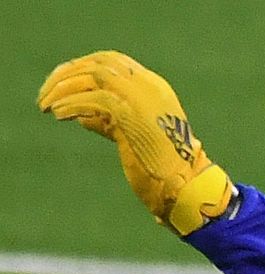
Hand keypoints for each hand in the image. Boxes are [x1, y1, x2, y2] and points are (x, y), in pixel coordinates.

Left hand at [39, 51, 234, 234]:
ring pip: (93, 75)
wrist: (187, 188)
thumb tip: (80, 116)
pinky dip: (72, 105)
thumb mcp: (134, 136)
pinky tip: (59, 116)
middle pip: (99, 62)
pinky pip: (93, 99)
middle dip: (67, 74)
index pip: (112, 61)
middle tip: (46, 95)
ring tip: (46, 107)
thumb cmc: (162, 169)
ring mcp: (143, 98)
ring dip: (64, 88)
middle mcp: (150, 87)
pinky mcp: (133, 114)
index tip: (59, 84)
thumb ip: (111, 121)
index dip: (81, 68)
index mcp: (155, 89)